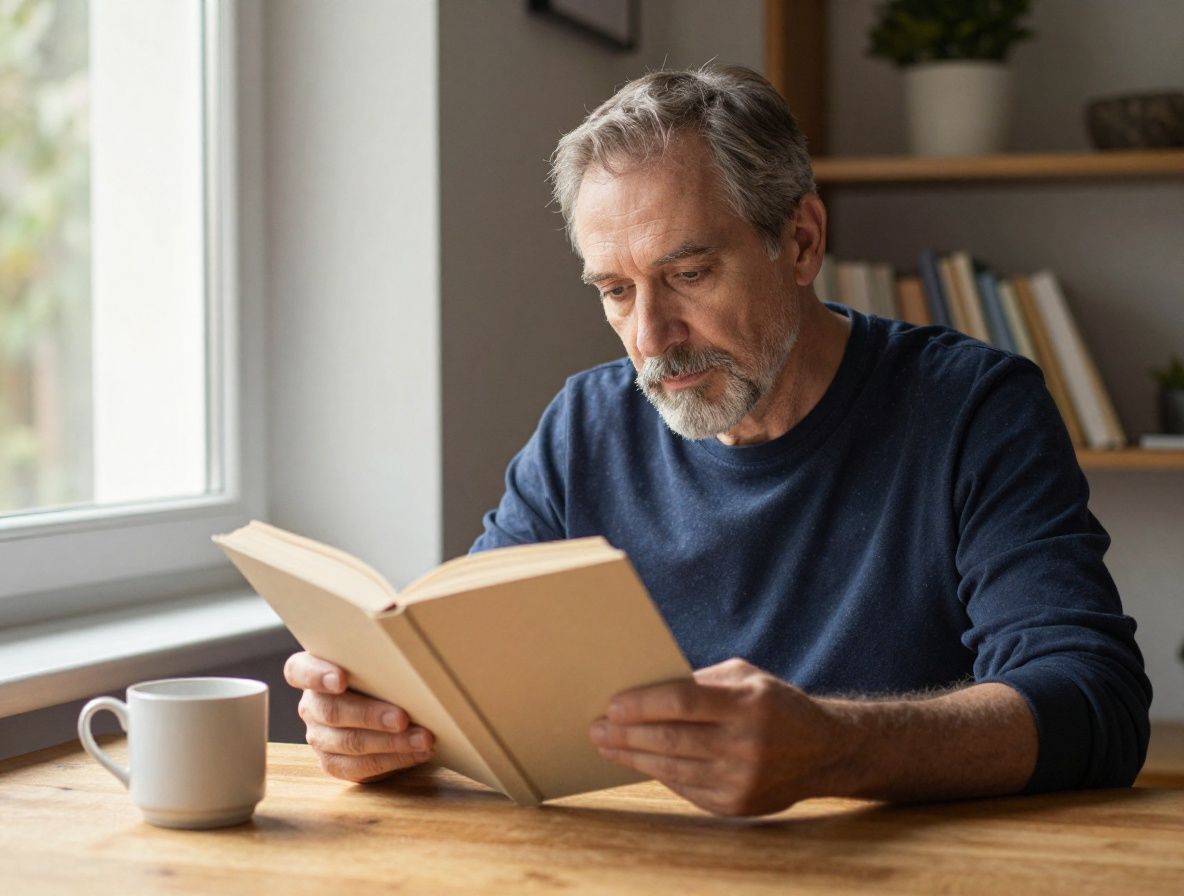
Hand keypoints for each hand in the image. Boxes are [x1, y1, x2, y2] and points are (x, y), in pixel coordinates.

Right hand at [283, 651, 435, 782]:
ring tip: (423, 739)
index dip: (317, 674)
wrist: (395, 708)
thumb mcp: (380, 658)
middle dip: (371, 715)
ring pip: (348, 743)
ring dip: (390, 743)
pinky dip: (392, 760)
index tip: (341, 679)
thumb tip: (408, 635)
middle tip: (403, 717)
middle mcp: (311, 704)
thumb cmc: (386, 673)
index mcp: (313, 670)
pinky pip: (359, 768)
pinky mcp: (334, 762)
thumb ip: (381, 651)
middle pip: (331, 711)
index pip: (299, 670)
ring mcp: (319, 736)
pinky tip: (417, 753)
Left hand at [589, 657, 841, 816]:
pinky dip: (658, 773)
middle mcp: (746, 744)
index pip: (683, 703)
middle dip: (626, 734)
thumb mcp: (744, 677)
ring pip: (672, 767)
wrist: (823, 750)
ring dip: (632, 756)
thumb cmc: (773, 703)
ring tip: (606, 744)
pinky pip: (685, 787)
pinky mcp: (736, 805)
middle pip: (671, 739)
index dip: (643, 704)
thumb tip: (643, 690)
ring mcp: (742, 779)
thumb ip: (700, 683)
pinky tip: (637, 761)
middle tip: (595, 727)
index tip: (612, 704)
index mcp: (748, 703)